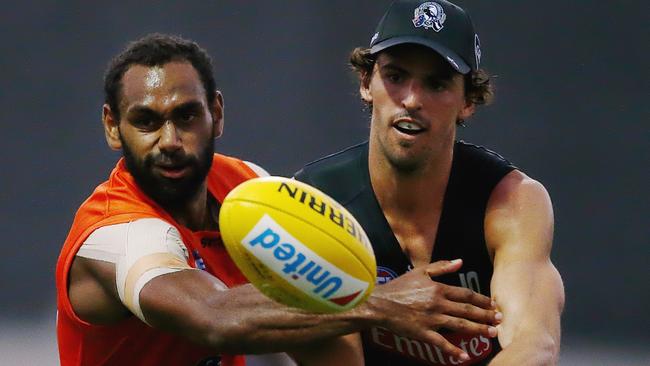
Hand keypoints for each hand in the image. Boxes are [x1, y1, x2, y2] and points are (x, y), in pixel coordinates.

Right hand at [368, 259, 500, 360]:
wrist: (379, 303)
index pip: (466, 294)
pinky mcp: (423, 332)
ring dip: (478, 330)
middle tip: (500, 320)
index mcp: (438, 288)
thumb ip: (441, 266)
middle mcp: (438, 304)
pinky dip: (454, 351)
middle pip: (467, 310)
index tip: (493, 304)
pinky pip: (441, 343)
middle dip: (486, 316)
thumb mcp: (420, 272)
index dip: (481, 300)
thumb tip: (460, 261)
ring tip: (491, 334)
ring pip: (460, 325)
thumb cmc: (398, 287)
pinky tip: (464, 357)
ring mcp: (431, 319)